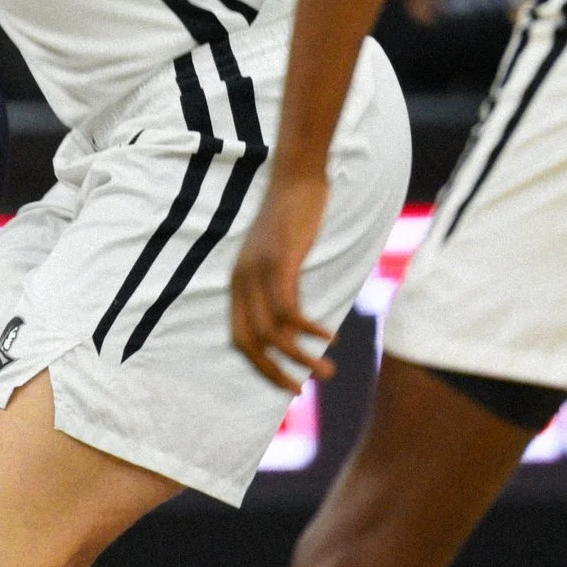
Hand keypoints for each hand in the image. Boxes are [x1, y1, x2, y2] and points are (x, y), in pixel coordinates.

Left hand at [229, 170, 334, 390]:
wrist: (296, 177)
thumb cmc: (292, 218)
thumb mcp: (278, 257)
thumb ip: (278, 285)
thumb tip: (291, 319)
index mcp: (237, 283)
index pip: (238, 338)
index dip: (259, 365)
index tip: (285, 384)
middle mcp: (241, 280)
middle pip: (250, 342)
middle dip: (274, 372)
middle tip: (301, 389)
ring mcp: (258, 271)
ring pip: (273, 331)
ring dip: (301, 357)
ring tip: (327, 372)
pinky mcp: (279, 262)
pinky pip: (290, 308)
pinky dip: (309, 330)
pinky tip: (329, 338)